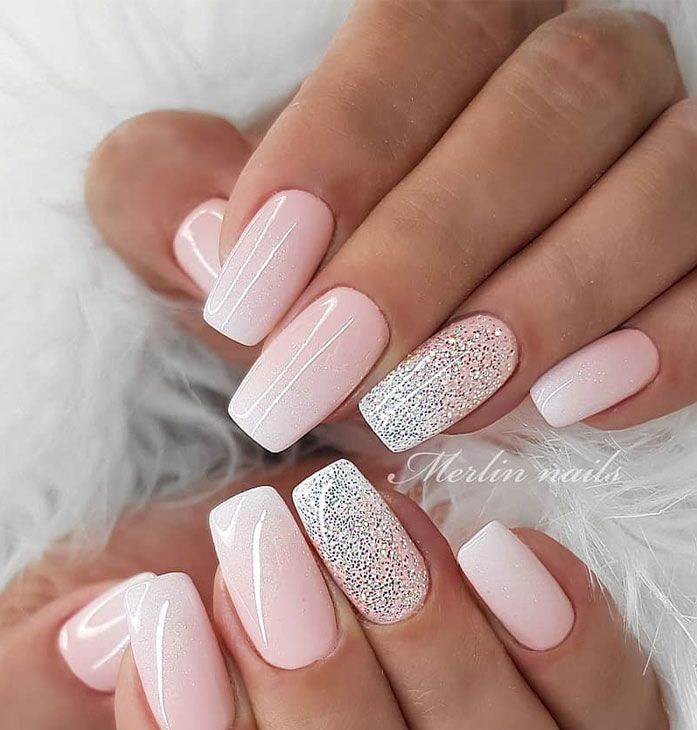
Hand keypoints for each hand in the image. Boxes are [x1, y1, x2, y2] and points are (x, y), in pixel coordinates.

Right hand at [2, 458, 667, 729]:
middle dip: (331, 724)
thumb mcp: (85, 639)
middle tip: (265, 561)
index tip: (164, 627)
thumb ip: (46, 674)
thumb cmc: (186, 615)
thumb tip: (100, 649)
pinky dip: (569, 652)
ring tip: (367, 532)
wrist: (282, 556)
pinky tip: (493, 553)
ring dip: (445, 673)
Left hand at [89, 2, 694, 453]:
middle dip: (435, 249)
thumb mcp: (229, 241)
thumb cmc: (317, 279)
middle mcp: (586, 72)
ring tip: (434, 406)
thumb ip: (172, 202)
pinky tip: (575, 408)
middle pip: (552, 103)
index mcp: (464, 29)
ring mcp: (670, 159)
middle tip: (334, 375)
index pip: (421, 31)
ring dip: (547, 304)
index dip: (342, 148)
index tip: (257, 292)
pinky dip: (667, 346)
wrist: (403, 350)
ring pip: (662, 186)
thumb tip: (205, 237)